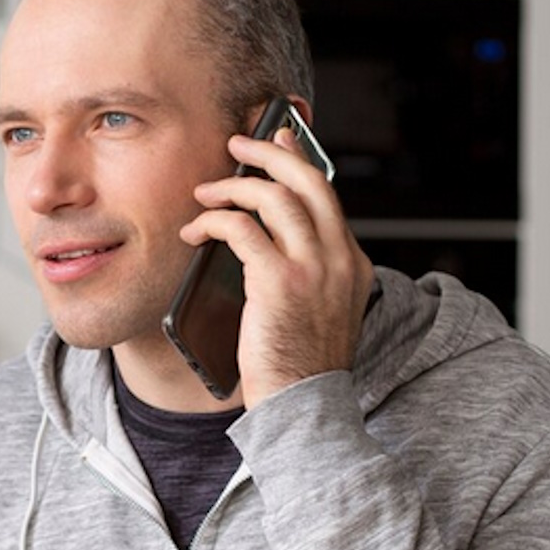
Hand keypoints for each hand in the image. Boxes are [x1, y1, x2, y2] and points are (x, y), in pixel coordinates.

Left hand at [181, 119, 373, 406]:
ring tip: (206, 191)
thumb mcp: (319, 312)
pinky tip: (195, 231)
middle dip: (270, 153)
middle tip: (239, 143)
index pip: (326, 197)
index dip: (299, 162)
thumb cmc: (299, 366)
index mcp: (353, 264)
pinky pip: (241, 228)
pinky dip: (213, 221)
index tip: (278, 141)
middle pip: (307, 181)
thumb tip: (261, 239)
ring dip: (233, 185)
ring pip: (274, 196)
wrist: (303, 407)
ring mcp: (314, 268)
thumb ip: (307, 274)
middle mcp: (340, 259)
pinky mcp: (279, 281)